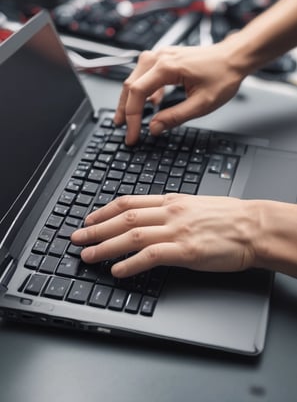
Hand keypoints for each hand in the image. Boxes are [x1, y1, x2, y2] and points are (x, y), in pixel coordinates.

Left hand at [71, 194, 257, 277]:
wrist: (254, 226)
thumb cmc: (229, 217)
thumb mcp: (195, 205)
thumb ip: (172, 211)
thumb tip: (152, 220)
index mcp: (172, 201)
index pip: (130, 202)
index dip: (104, 211)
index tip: (89, 219)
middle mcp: (170, 212)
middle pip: (124, 217)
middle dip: (96, 229)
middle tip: (77, 238)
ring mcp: (177, 230)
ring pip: (131, 235)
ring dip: (105, 246)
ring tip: (88, 256)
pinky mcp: (186, 250)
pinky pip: (150, 256)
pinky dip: (130, 263)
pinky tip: (117, 270)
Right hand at [114, 42, 243, 144]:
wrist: (235, 57)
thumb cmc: (223, 75)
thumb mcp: (201, 104)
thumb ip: (175, 117)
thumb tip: (154, 128)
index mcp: (167, 67)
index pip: (138, 94)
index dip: (132, 117)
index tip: (132, 134)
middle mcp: (160, 57)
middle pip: (130, 85)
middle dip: (124, 110)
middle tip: (122, 129)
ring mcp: (161, 55)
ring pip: (134, 79)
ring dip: (130, 100)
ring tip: (128, 119)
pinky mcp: (165, 58)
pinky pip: (145, 75)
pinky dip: (141, 91)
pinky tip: (149, 104)